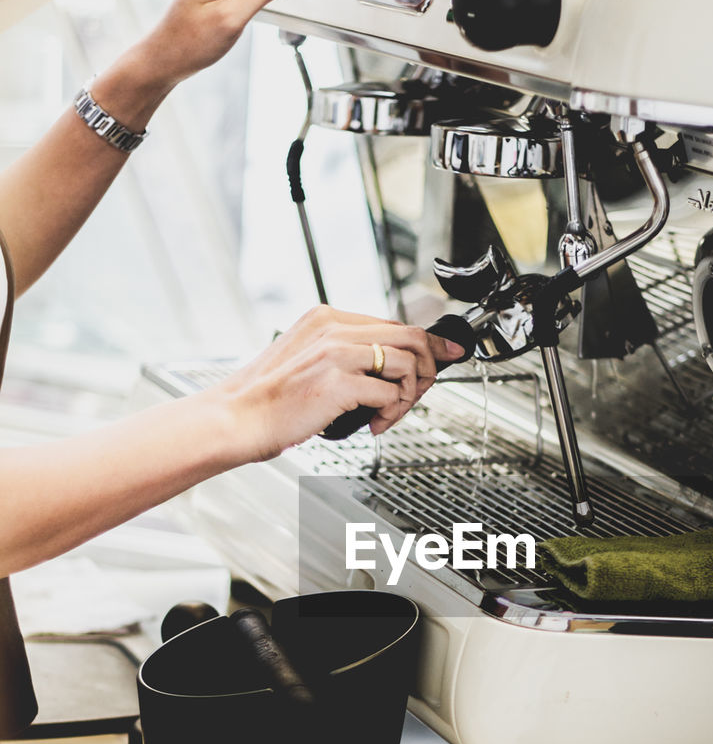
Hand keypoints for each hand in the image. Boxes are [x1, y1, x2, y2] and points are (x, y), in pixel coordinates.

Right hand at [211, 306, 466, 459]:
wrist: (237, 419)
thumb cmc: (267, 400)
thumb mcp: (306, 361)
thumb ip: (342, 355)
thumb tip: (386, 366)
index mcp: (326, 319)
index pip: (393, 323)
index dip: (426, 345)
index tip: (445, 356)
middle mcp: (334, 330)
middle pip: (411, 336)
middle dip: (427, 369)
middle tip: (416, 395)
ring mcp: (337, 354)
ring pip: (408, 363)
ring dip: (409, 395)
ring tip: (389, 414)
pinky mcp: (339, 383)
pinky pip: (390, 393)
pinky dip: (392, 413)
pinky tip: (373, 425)